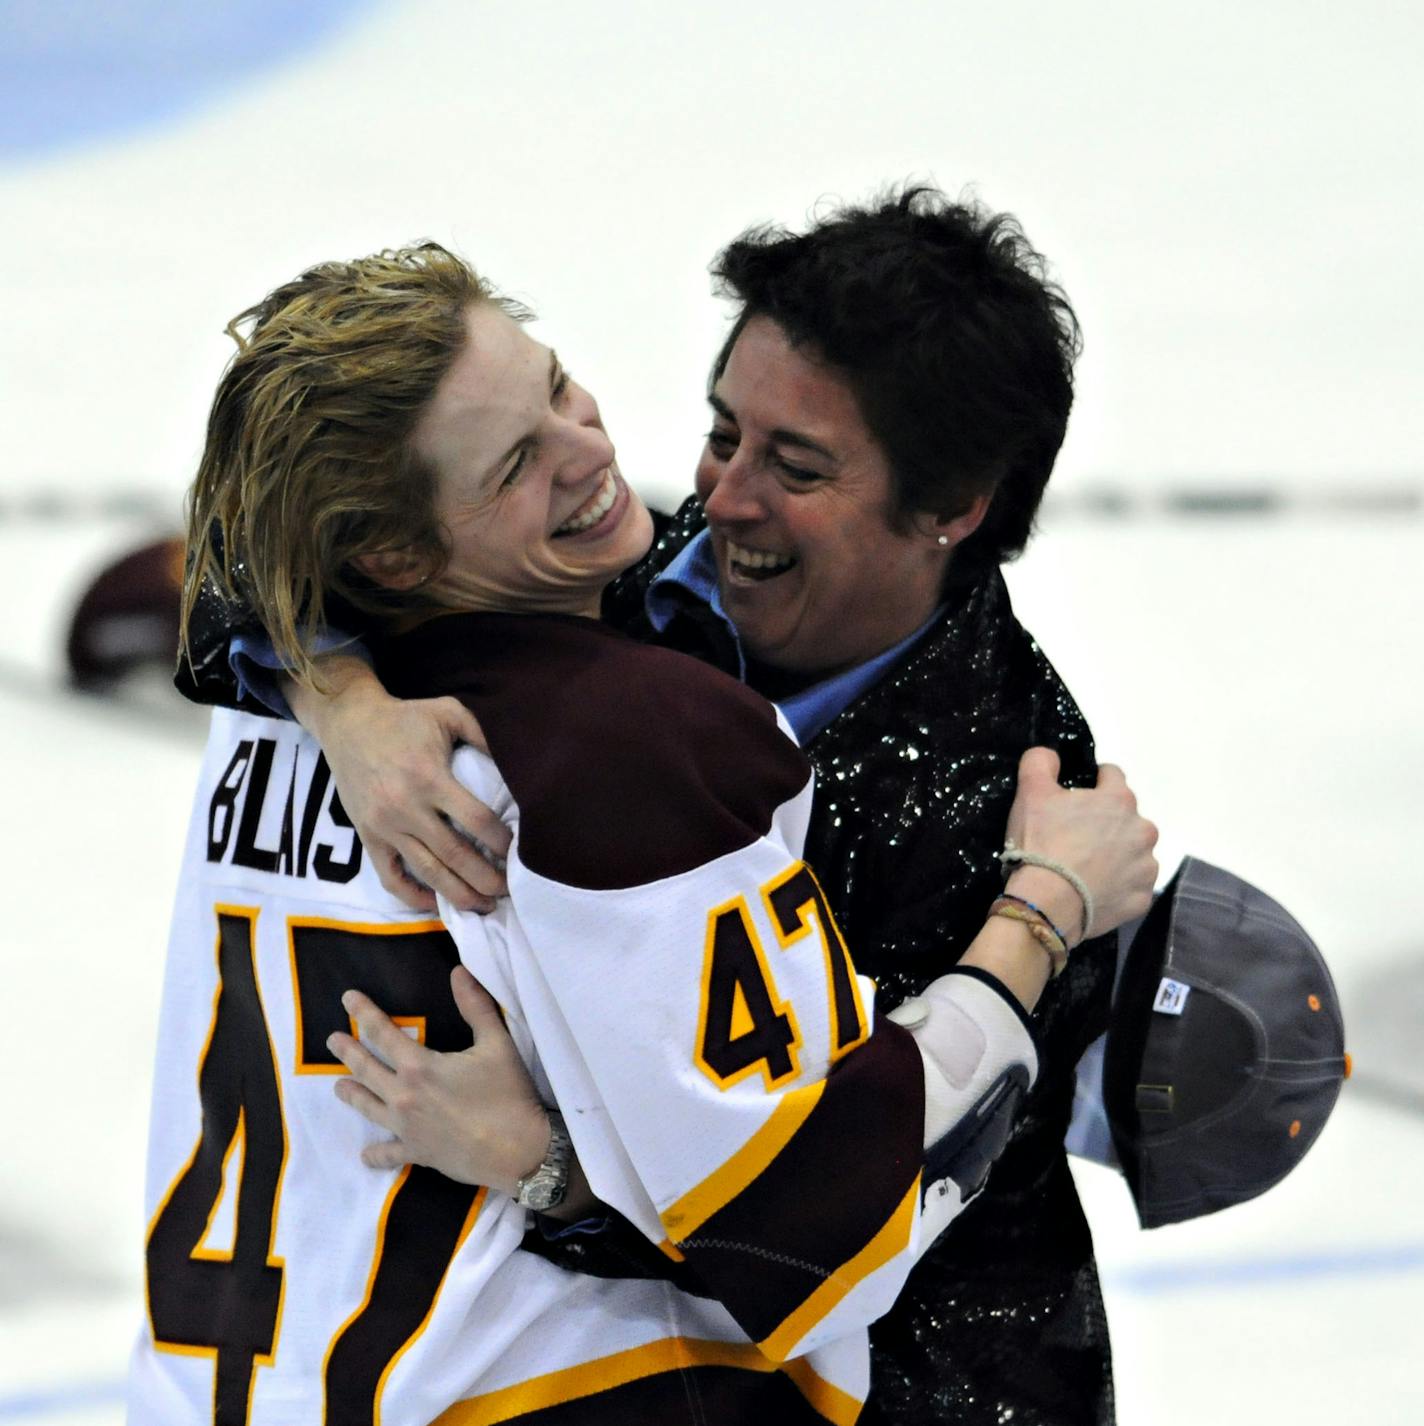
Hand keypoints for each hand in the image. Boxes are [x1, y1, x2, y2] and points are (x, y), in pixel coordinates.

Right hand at [289, 659, 510, 912]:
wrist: (348, 722)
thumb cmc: (405, 718)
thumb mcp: (449, 712)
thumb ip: (483, 735)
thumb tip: (517, 764)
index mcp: (430, 778)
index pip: (476, 820)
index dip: (500, 841)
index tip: (518, 852)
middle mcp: (407, 808)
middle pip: (455, 855)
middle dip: (486, 879)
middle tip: (508, 890)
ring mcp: (385, 827)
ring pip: (427, 872)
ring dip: (458, 895)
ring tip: (483, 906)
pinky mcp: (367, 838)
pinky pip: (391, 877)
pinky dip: (413, 896)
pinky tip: (436, 903)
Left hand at [327, 966, 550, 1196]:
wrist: (518, 1151)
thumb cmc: (508, 1094)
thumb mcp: (497, 1043)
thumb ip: (475, 1006)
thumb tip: (459, 972)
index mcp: (420, 1066)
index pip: (382, 1033)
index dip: (364, 1013)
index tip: (347, 998)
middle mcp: (404, 1096)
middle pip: (366, 1069)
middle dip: (347, 1052)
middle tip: (331, 1041)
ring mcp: (406, 1128)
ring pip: (368, 1107)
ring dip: (351, 1095)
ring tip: (337, 1087)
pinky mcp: (416, 1153)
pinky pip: (388, 1154)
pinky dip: (375, 1154)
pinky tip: (366, 1155)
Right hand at [1003, 747, 1158, 941]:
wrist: (1047, 903)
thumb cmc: (1041, 842)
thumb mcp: (1030, 792)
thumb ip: (1040, 762)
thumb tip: (1051, 755)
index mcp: (1120, 800)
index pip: (1112, 775)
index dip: (1092, 782)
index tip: (1074, 798)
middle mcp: (1143, 830)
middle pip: (1126, 818)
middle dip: (1106, 823)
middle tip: (1075, 838)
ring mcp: (1146, 867)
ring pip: (1134, 852)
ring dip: (1116, 855)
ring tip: (1085, 868)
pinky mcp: (1142, 899)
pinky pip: (1132, 886)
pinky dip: (1117, 886)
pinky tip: (1094, 890)